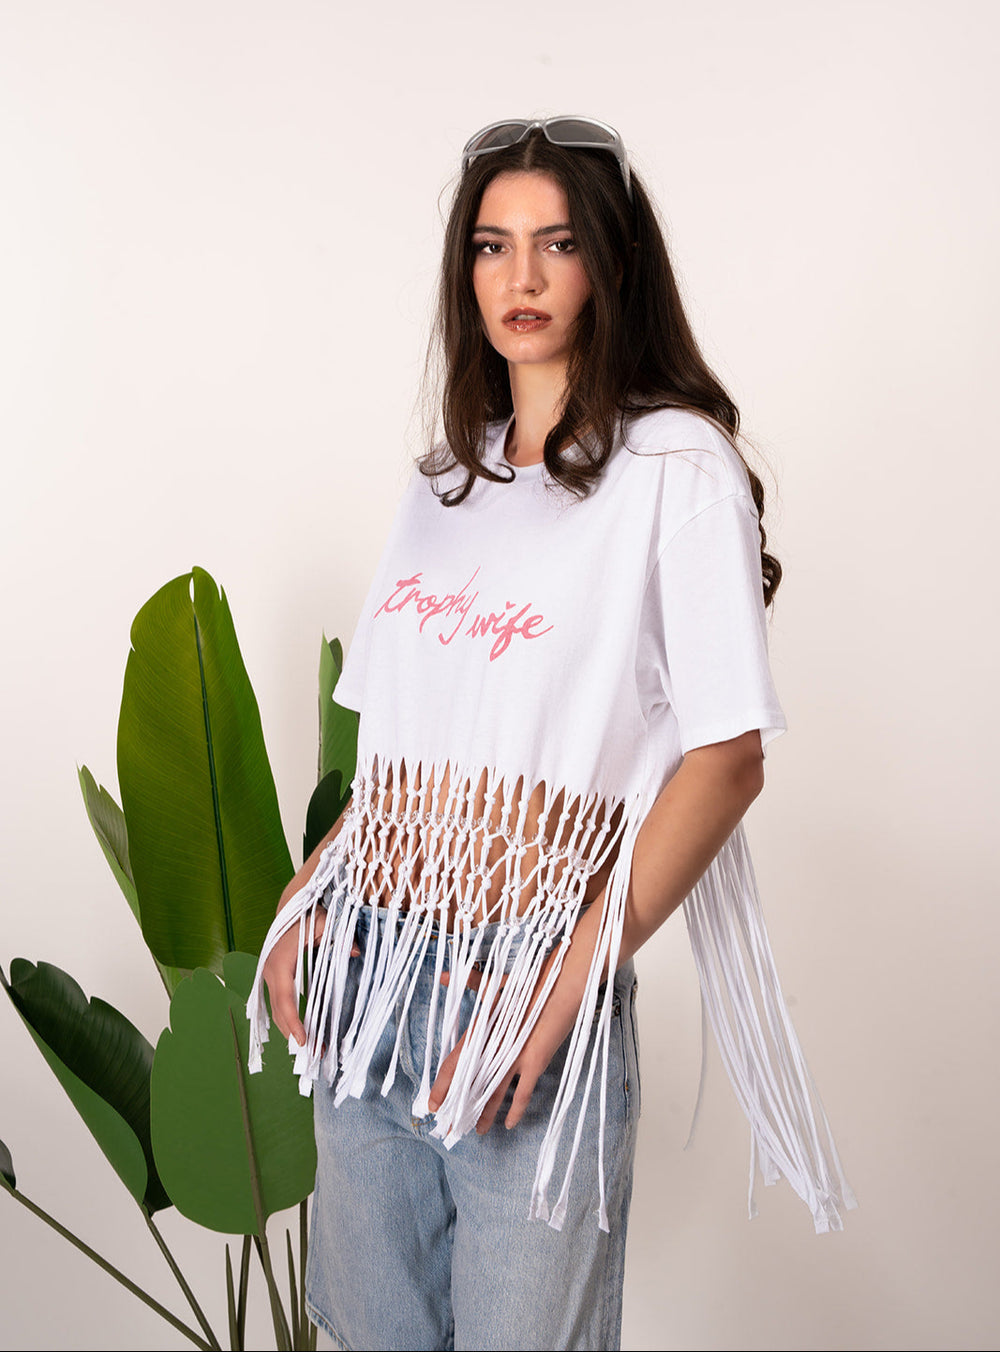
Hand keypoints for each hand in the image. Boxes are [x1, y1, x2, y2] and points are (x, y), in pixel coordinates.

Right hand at [261, 900, 361, 1045]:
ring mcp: (270, 976)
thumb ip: (339, 936)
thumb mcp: (324, 921)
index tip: (303, 1040)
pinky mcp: (275, 978)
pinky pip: (279, 1004)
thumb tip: (356, 952)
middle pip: (278, 1011)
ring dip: (291, 1030)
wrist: (291, 907)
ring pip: (276, 1010)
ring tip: (313, 1047)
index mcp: (280, 962)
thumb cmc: (307, 915)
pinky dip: (289, 1019)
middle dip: (294, 1033)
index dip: (292, 1021)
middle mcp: (270, 972)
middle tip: (315, 1052)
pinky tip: (303, 1031)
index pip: (284, 998)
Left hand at [428, 942, 588, 1133]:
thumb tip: (444, 975)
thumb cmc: (530, 983)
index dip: (442, 1086)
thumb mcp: (497, 984)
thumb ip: (471, 983)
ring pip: (493, 1092)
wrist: (562, 984)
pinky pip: (522, 1093)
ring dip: (484, 1114)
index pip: (454, 1062)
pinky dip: (516, 1110)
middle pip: (470, 1084)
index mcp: (481, 1028)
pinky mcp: (536, 1061)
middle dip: (459, 1109)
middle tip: (449, 1130)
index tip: (434, 1105)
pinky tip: (509, 1124)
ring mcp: (514, 1055)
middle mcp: (493, 1045)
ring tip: (477, 1132)